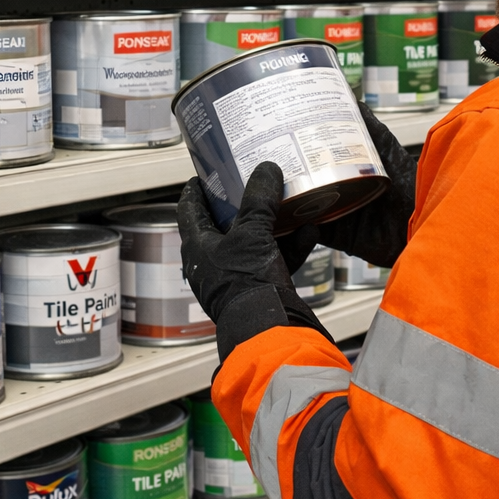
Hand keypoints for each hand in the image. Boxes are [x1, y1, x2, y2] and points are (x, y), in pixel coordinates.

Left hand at [179, 162, 334, 359]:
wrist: (269, 329)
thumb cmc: (247, 283)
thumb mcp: (252, 233)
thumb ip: (258, 200)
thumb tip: (266, 169)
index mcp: (197, 248)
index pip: (188, 211)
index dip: (195, 191)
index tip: (202, 176)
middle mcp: (212, 263)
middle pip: (223, 226)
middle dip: (239, 205)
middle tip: (249, 184)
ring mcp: (236, 278)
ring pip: (252, 243)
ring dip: (270, 224)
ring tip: (285, 204)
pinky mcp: (259, 289)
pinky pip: (273, 261)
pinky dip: (290, 247)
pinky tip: (309, 232)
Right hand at [279, 99, 416, 270]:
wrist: (425, 224)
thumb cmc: (414, 186)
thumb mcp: (387, 148)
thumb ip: (370, 127)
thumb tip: (350, 97)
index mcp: (350, 168)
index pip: (317, 154)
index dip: (297, 145)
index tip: (275, 132)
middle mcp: (340, 189)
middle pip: (304, 178)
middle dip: (283, 170)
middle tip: (259, 157)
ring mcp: (336, 212)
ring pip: (301, 203)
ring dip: (283, 196)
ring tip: (262, 182)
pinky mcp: (336, 234)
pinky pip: (308, 230)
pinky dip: (293, 225)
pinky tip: (278, 213)